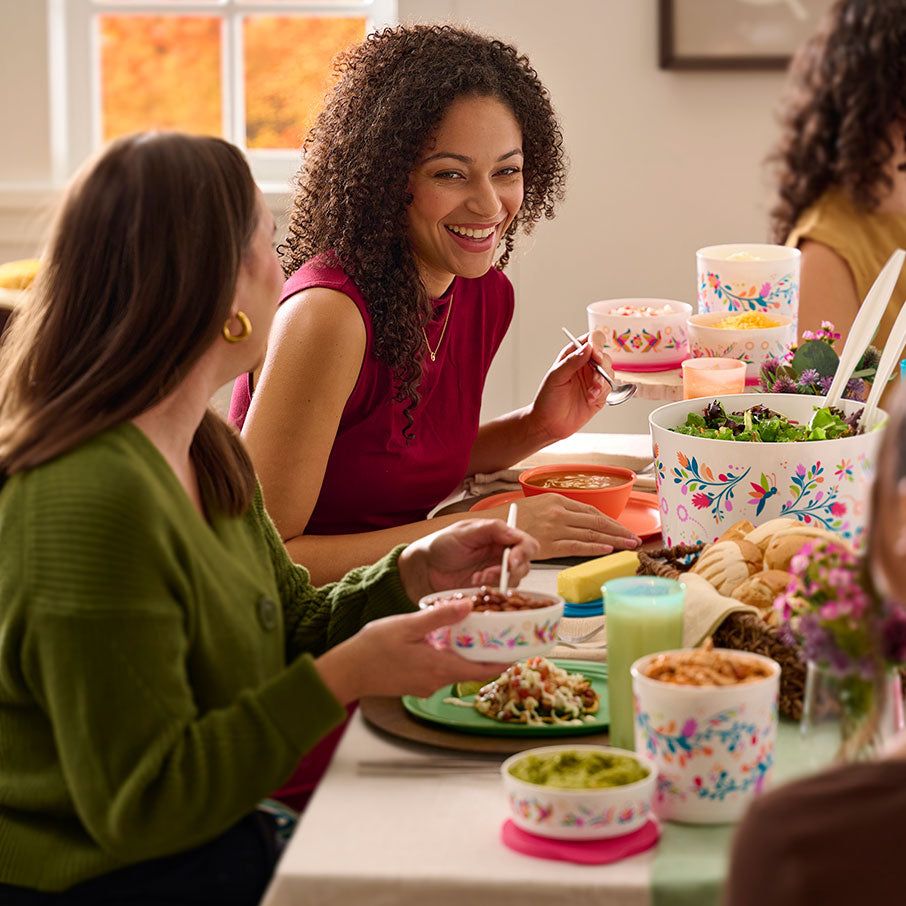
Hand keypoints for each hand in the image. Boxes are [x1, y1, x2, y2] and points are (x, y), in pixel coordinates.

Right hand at [315, 600, 506, 701]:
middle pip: (475, 669)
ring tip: (479, 629)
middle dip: (491, 653)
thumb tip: (468, 605)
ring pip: (459, 668)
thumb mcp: (407, 625)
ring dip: (470, 652)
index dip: (507, 660)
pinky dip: (452, 655)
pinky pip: (443, 669)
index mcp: (440, 667)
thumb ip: (439, 616)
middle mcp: (438, 681)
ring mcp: (427, 684)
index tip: (523, 650)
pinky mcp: (417, 683)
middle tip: (505, 633)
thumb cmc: (372, 649)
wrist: (346, 672)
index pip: (485, 669)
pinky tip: (448, 638)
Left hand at [398, 518, 539, 601]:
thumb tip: (513, 532)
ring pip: (514, 581)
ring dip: (499, 581)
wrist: (423, 569)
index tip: (512, 561)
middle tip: (493, 573)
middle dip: (513, 570)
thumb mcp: (464, 531)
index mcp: (499, 537)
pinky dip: (491, 591)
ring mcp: (495, 574)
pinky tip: (474, 584)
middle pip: (525, 564)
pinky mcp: (487, 591)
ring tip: (477, 578)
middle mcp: (501, 555)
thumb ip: (491, 529)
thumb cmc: (441, 545)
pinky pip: (500, 595)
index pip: (525, 543)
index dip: (524, 552)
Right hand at [491, 493, 640, 558]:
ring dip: (614, 540)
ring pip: (592, 534)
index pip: (591, 510)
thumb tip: (579, 522)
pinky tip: (608, 550)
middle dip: (619, 531)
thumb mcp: (538, 505)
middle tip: (635, 538)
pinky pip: (577, 546)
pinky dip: (594, 548)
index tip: (622, 528)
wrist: (493, 526)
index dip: (609, 520)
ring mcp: (555, 528)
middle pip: (596, 521)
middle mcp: (559, 512)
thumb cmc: (513, 518)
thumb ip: (559, 511)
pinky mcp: (550, 544)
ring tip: (630, 546)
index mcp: (557, 499)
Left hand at [527, 334, 613, 442]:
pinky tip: (590, 399)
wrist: (549, 424)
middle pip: (604, 356)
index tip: (596, 355)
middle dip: (602, 366)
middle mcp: (585, 366)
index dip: (596, 344)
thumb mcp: (556, 377)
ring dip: (602, 381)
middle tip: (595, 377)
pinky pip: (609, 388)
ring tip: (590, 392)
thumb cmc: (547, 399)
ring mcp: (593, 380)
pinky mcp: (599, 394)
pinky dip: (602, 392)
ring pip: (609, 372)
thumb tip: (587, 347)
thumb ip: (572, 361)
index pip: (591, 340)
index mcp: (573, 356)